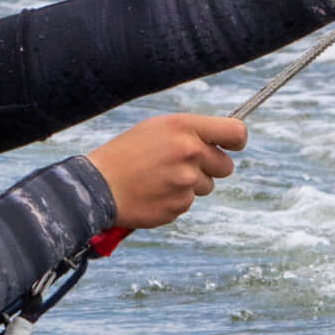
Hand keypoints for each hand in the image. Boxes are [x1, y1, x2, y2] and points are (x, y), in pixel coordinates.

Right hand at [87, 113, 247, 230]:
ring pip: (206, 187)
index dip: (237, 141)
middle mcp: (190, 153)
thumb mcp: (157, 129)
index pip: (236, 132)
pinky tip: (152, 193)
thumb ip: (191, 132)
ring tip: (159, 179)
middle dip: (210, 167)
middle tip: (183, 165)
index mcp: (185, 128)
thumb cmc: (126, 153)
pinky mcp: (178, 206)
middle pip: (226, 166)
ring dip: (189, 185)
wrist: (97, 186)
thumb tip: (221, 142)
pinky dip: (174, 200)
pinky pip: (187, 203)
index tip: (231, 146)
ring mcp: (185, 182)